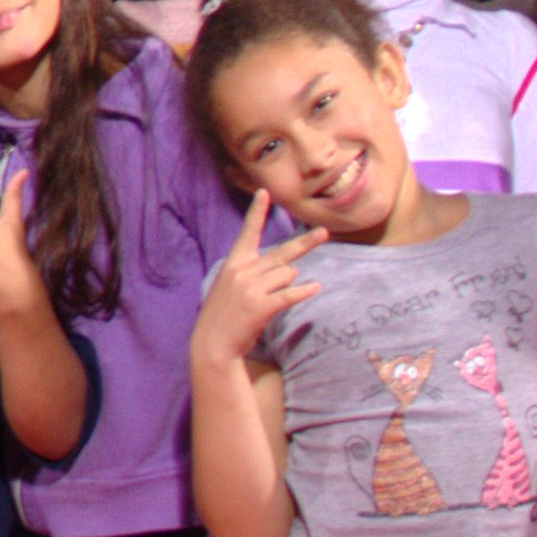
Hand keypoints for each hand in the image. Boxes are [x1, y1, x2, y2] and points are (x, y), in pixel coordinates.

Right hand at [188, 197, 326, 372]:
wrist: (212, 343)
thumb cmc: (223, 314)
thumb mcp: (229, 285)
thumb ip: (254, 272)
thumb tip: (290, 268)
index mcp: (234, 263)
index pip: (248, 232)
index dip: (257, 212)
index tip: (265, 192)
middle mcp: (243, 270)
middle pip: (283, 253)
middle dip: (306, 242)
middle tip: (324, 233)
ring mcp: (252, 288)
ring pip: (288, 274)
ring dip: (288, 284)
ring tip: (272, 298)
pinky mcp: (262, 306)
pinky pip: (291, 293)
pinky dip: (305, 291)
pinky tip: (315, 288)